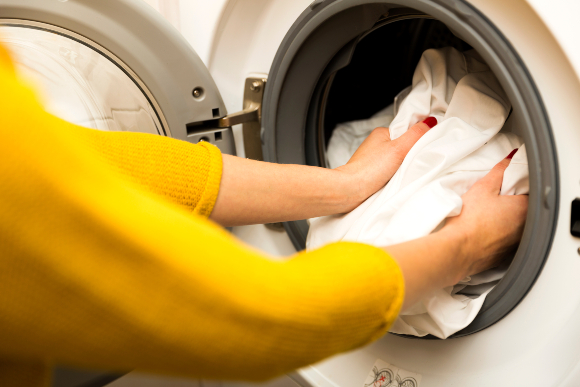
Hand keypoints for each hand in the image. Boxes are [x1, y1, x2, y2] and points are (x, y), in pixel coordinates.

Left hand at [336, 117, 436, 205]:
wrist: (349, 190)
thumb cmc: (368, 169)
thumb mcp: (398, 148)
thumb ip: (415, 134)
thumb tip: (429, 121)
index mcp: (382, 133)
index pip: (407, 129)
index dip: (417, 138)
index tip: (424, 146)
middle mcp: (377, 144)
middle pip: (403, 145)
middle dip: (410, 154)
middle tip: (412, 162)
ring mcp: (374, 159)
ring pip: (397, 159)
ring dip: (403, 166)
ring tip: (401, 173)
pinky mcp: (373, 173)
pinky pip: (390, 171)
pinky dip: (395, 175)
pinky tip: (395, 180)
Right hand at [443, 150, 528, 280]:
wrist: (456, 251)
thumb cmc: (469, 221)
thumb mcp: (483, 188)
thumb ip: (499, 171)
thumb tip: (509, 160)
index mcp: (523, 209)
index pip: (529, 190)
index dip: (516, 184)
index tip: (504, 182)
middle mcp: (523, 228)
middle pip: (521, 209)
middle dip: (508, 202)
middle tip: (490, 197)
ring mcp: (513, 244)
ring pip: (511, 226)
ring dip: (501, 219)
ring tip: (482, 214)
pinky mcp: (500, 255)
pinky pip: (501, 240)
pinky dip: (493, 234)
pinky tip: (479, 230)